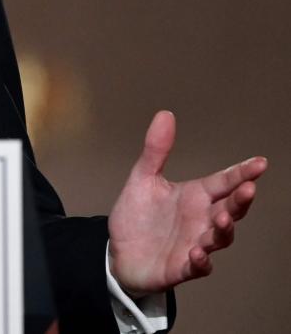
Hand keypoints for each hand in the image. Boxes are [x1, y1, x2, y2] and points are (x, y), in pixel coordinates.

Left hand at [108, 110, 266, 294]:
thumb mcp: (143, 179)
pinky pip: (199, 267)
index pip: (223, 182)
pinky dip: (201, 261)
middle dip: (241, 200)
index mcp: (195, 197)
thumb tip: (165, 114)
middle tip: (248, 189)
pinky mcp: (182, 267)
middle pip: (230, 209)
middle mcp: (201, 220)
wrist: (119, 252)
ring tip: (222, 218)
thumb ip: (156, 150)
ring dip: (224, 229)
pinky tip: (197, 253)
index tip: (260, 163)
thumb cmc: (138, 217)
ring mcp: (195, 244)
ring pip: (220, 238)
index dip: (242, 173)